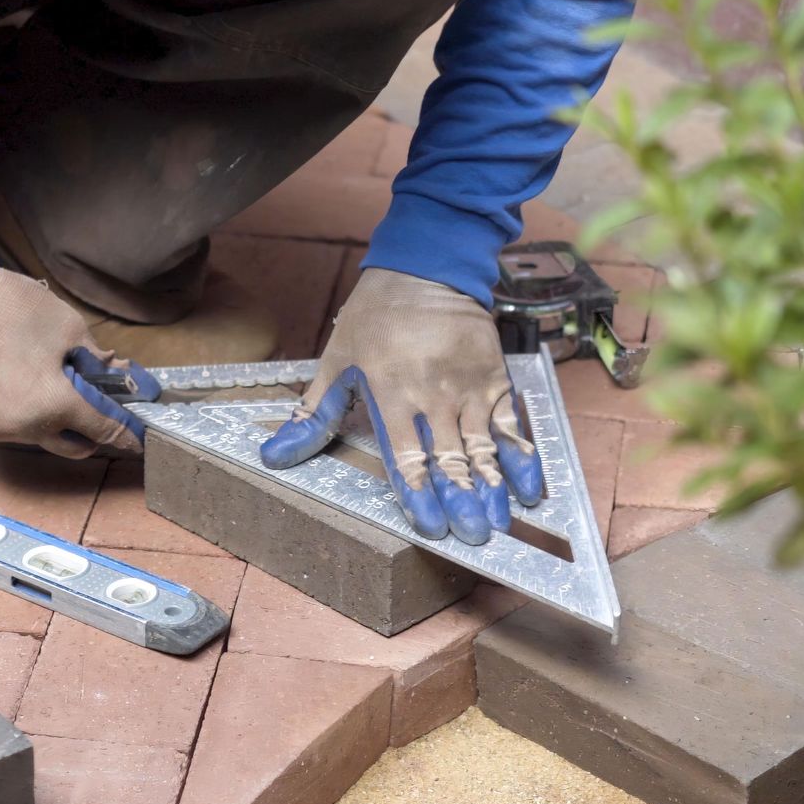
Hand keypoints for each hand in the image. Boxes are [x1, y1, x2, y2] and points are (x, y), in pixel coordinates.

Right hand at [0, 267, 159, 458]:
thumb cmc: (11, 310)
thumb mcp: (67, 326)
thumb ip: (94, 359)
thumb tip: (111, 373)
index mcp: (57, 404)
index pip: (104, 430)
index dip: (126, 433)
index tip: (138, 438)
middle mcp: (28, 428)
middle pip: (73, 446)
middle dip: (90, 432)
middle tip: (95, 409)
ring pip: (40, 437)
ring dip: (52, 420)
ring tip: (45, 384)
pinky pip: (11, 429)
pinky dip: (22, 415)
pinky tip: (15, 386)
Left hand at [259, 268, 543, 544]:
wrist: (426, 267)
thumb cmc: (373, 319)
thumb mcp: (335, 363)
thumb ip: (311, 416)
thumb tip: (273, 456)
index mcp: (389, 393)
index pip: (406, 455)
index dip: (419, 495)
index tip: (432, 527)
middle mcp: (432, 394)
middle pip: (450, 458)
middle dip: (462, 500)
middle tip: (472, 536)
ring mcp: (468, 386)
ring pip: (484, 446)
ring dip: (493, 487)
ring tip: (498, 522)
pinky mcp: (495, 376)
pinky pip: (512, 423)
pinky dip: (523, 456)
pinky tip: (530, 487)